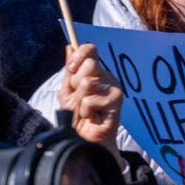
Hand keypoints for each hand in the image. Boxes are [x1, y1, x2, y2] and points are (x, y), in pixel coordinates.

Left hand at [58, 43, 123, 158]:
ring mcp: (114, 88)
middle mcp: (107, 77)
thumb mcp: (67, 91)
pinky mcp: (117, 100)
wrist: (83, 138)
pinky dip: (86, 110)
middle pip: (88, 64)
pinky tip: (92, 116)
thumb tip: (70, 46)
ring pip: (88, 82)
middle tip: (79, 98)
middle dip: (76, 84)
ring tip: (85, 109)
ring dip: (80, 99)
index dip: (78, 56)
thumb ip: (70, 70)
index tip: (70, 67)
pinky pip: (91, 98)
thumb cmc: (77, 116)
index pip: (90, 50)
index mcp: (95, 72)